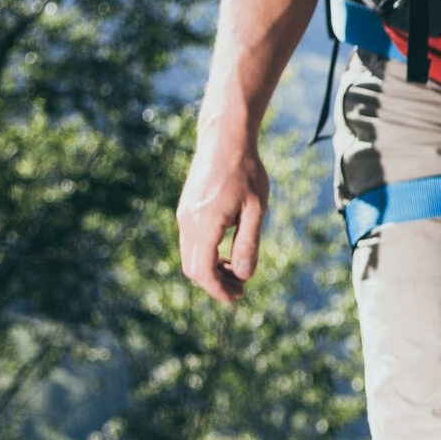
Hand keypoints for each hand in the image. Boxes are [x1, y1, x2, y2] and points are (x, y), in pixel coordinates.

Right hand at [177, 130, 270, 303]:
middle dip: (216, 284)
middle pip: (193, 268)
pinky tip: (229, 253)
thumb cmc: (246, 171)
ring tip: (239, 273)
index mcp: (204, 223)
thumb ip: (249, 242)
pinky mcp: (186, 210)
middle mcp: (188, 222)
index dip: (218, 290)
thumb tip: (245, 275)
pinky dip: (208, 255)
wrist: (225, 140)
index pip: (203, 270)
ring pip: (191, 256)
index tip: (236, 299)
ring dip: (212, 270)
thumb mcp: (256, 208)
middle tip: (242, 290)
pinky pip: (192, 243)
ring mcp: (184, 216)